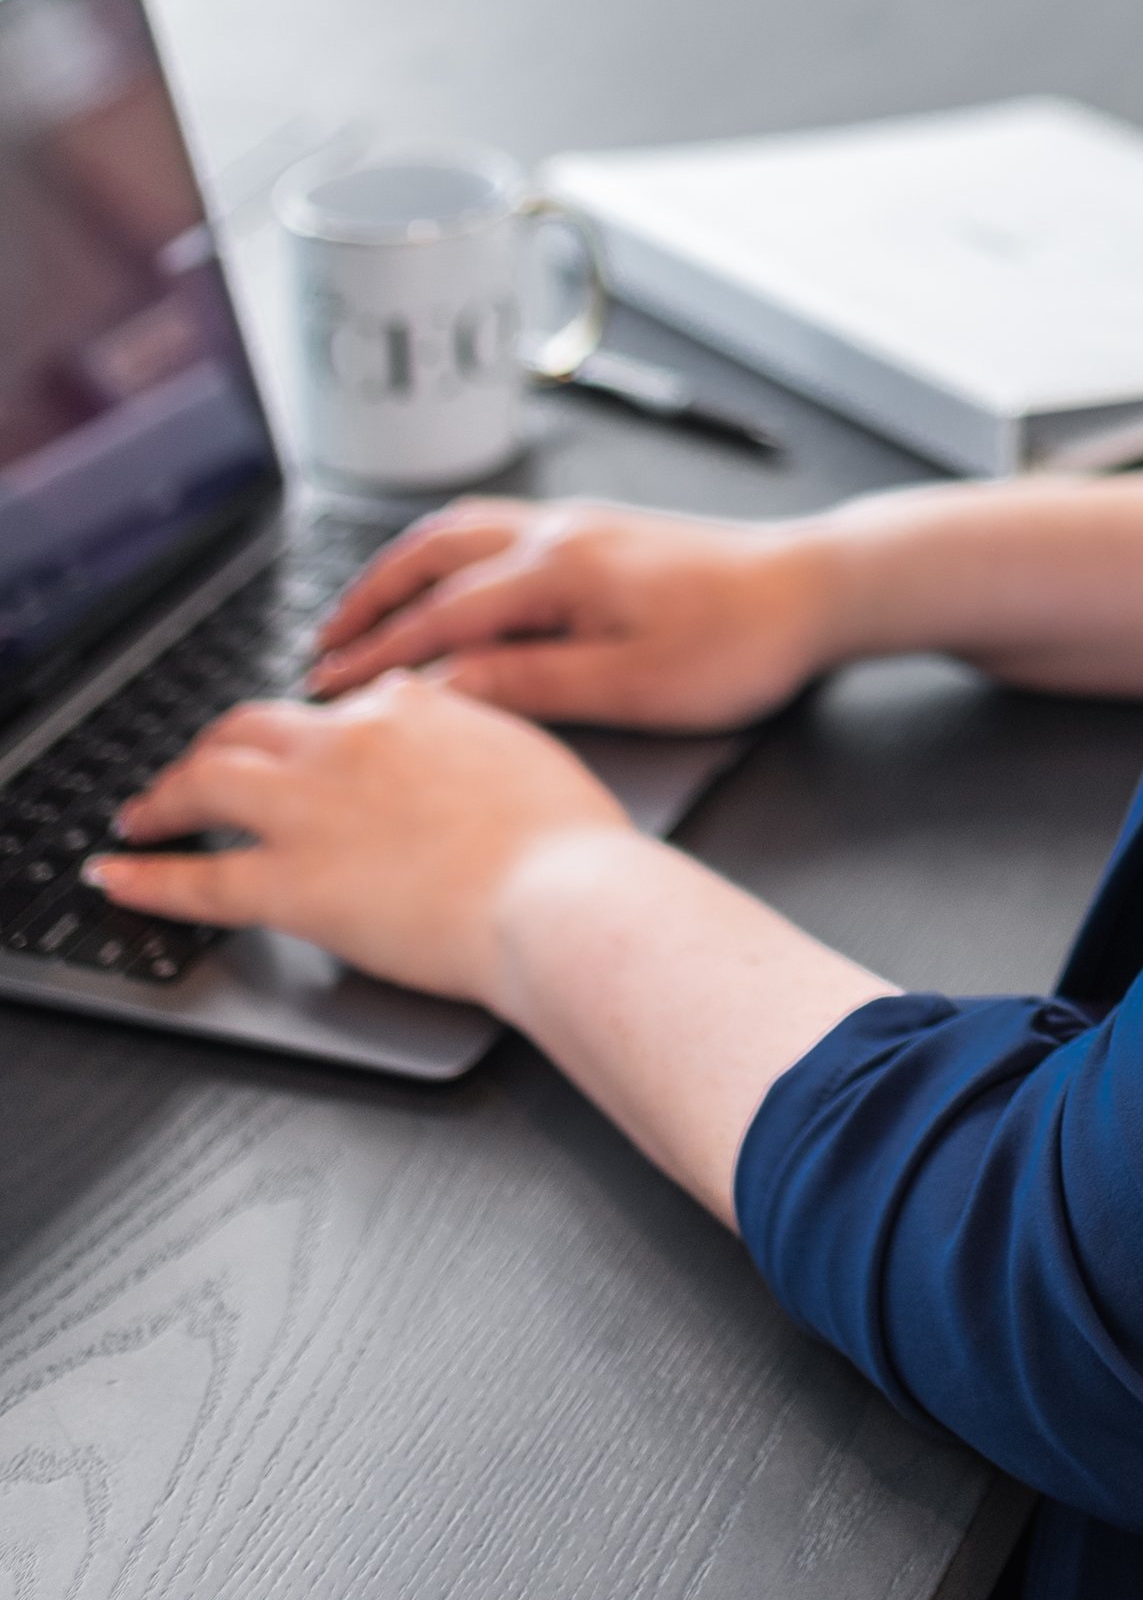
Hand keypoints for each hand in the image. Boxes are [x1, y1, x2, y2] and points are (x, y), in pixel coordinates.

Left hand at [87, 678, 632, 1005]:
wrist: (560, 894)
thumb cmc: (567, 840)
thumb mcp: (526, 748)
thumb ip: (471, 732)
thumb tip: (452, 731)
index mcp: (411, 705)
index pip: (340, 705)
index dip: (311, 732)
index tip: (302, 751)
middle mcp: (349, 739)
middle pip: (252, 726)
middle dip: (215, 746)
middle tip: (197, 771)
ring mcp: (311, 808)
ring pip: (208, 780)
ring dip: (164, 797)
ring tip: (142, 815)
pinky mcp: (291, 882)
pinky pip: (198, 878)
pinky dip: (146, 876)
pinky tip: (117, 876)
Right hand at [307, 498, 840, 729]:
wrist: (817, 587)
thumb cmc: (740, 643)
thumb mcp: (633, 684)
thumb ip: (533, 682)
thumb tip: (446, 689)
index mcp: (561, 570)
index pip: (442, 615)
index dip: (379, 654)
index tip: (326, 688)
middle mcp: (560, 532)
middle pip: (434, 555)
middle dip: (369, 599)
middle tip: (320, 645)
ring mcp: (580, 525)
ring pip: (463, 532)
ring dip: (403, 569)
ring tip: (362, 609)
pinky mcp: (601, 532)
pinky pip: (497, 529)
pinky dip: (448, 555)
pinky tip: (447, 582)